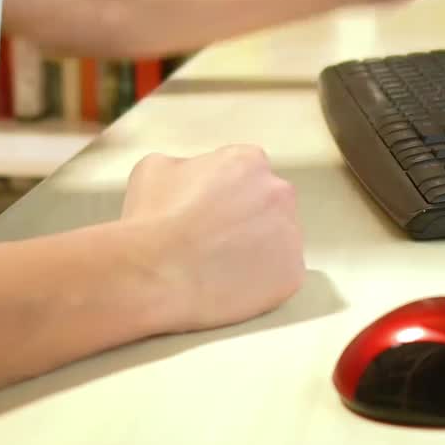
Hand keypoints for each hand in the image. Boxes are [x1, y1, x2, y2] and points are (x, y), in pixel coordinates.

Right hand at [121, 145, 304, 332]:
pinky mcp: (291, 276)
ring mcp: (289, 235)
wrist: (156, 274)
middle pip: (267, 202)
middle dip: (245, 216)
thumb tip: (189, 176)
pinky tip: (231, 283)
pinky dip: (261, 281)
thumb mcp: (155, 167)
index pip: (245, 170)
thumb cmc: (153, 221)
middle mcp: (277, 192)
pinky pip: (281, 275)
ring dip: (256, 247)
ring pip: (277, 239)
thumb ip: (186, 164)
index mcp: (248, 161)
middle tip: (214, 236)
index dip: (223, 190)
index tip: (208, 207)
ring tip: (220, 263)